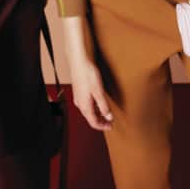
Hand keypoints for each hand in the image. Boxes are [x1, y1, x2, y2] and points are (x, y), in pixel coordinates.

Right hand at [61, 15, 112, 130]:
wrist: (78, 62)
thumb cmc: (88, 74)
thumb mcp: (99, 91)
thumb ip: (103, 106)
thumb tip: (108, 117)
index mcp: (84, 106)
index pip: (93, 122)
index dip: (102, 126)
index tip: (110, 126)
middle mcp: (80, 104)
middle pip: (90, 118)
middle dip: (100, 121)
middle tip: (109, 122)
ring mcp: (78, 98)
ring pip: (87, 111)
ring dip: (96, 115)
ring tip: (106, 114)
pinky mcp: (78, 92)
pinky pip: (86, 105)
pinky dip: (93, 108)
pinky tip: (98, 103)